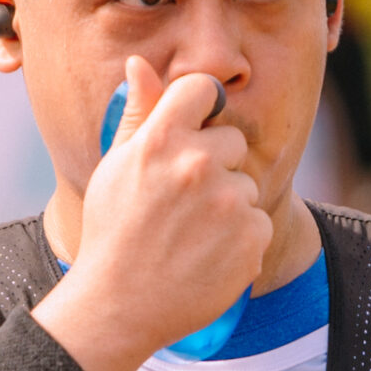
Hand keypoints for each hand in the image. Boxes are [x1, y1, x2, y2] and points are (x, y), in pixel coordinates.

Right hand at [33, 56, 268, 370]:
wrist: (120, 306)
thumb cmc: (112, 233)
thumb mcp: (115, 168)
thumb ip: (137, 113)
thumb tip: (140, 64)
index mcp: (160, 140)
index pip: (202, 90)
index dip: (198, 110)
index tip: (189, 133)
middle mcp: (197, 164)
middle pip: (230, 141)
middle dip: (214, 166)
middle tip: (180, 204)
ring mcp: (228, 202)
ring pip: (244, 186)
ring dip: (227, 207)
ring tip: (190, 237)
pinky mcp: (251, 237)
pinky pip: (258, 223)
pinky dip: (240, 241)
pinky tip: (207, 257)